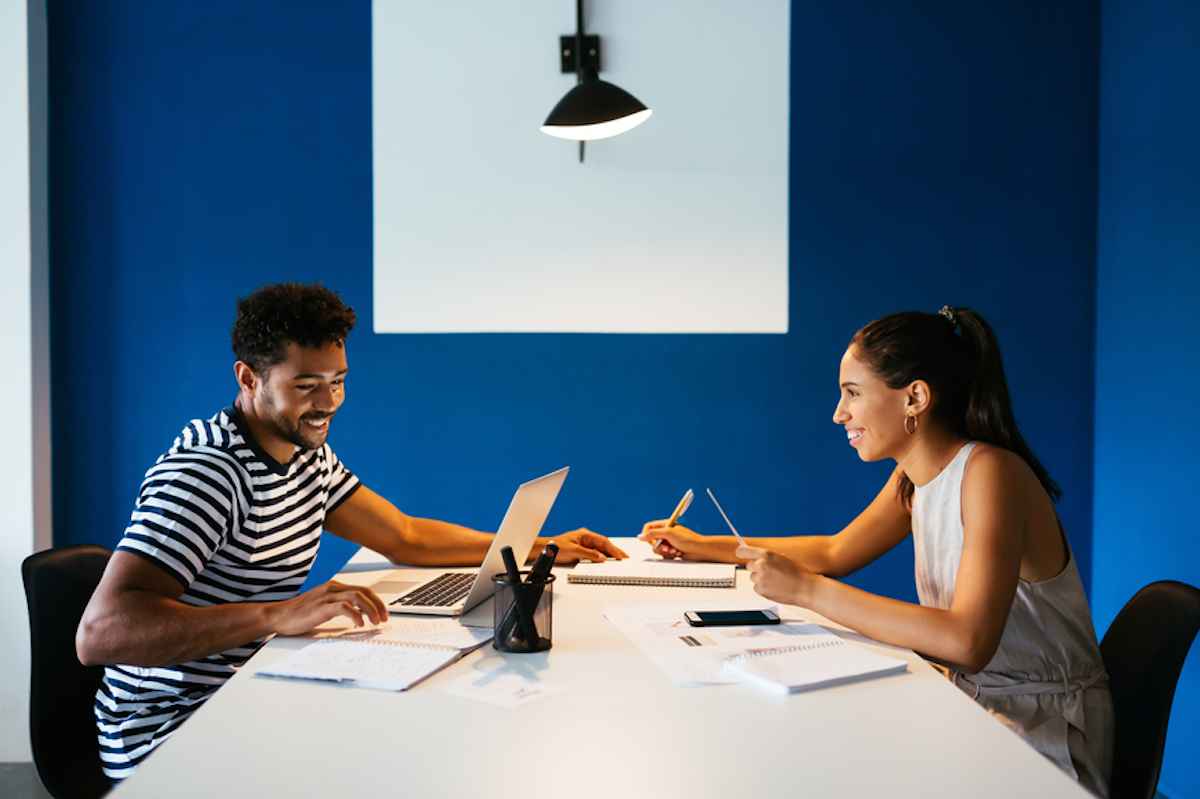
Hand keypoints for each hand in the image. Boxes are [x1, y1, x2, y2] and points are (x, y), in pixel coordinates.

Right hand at [269, 580, 388, 635]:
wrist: (278, 616)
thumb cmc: (299, 614)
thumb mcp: (324, 607)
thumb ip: (340, 606)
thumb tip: (360, 615)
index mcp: (334, 587)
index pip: (363, 589)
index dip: (376, 600)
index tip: (384, 613)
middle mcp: (332, 588)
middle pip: (364, 591)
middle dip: (378, 605)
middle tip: (384, 618)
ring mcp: (327, 596)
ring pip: (357, 597)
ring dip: (370, 609)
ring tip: (375, 622)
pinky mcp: (321, 607)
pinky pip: (344, 607)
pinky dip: (355, 615)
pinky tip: (360, 624)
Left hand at [549, 529, 628, 563]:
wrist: (545, 550)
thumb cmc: (556, 547)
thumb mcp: (574, 551)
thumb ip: (588, 554)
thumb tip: (601, 557)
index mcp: (585, 534)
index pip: (603, 541)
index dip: (613, 549)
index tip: (620, 556)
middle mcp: (586, 538)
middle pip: (604, 545)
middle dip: (615, 552)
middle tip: (625, 558)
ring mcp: (585, 545)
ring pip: (601, 550)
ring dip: (609, 555)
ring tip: (619, 561)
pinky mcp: (582, 551)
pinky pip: (595, 554)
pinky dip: (602, 558)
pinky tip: (607, 562)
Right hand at [638, 520, 704, 559]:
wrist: (699, 550)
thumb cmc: (688, 539)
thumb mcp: (668, 534)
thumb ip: (653, 534)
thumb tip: (640, 536)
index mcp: (665, 524)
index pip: (648, 527)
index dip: (647, 535)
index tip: (652, 541)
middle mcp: (665, 533)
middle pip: (651, 540)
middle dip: (659, 546)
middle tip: (667, 547)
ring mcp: (668, 542)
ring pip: (656, 549)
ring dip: (665, 551)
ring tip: (674, 550)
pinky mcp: (671, 551)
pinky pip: (662, 555)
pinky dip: (669, 556)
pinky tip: (677, 554)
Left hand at [736, 546, 811, 606]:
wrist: (805, 588)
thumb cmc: (797, 573)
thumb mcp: (781, 558)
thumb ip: (767, 557)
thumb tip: (756, 556)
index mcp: (766, 554)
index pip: (743, 551)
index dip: (741, 552)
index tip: (741, 554)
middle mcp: (761, 565)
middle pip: (749, 566)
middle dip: (756, 568)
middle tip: (770, 571)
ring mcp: (760, 579)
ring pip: (753, 577)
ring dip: (761, 579)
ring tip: (775, 580)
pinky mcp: (761, 590)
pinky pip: (757, 588)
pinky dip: (763, 588)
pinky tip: (775, 587)